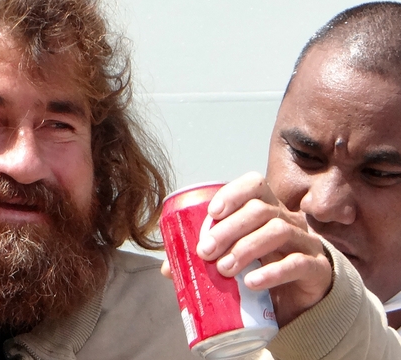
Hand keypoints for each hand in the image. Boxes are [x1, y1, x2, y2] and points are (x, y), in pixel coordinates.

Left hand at [195, 172, 332, 325]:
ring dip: (246, 248)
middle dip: (228, 229)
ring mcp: (306, 242)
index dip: (233, 193)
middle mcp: (288, 219)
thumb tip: (168, 268)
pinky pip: (298, 263)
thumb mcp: (233, 258)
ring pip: (278, 232)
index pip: (255, 184)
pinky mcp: (317, 268)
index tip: (212, 212)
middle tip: (205, 251)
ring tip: (224, 269)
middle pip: (261, 210)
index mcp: (267, 209)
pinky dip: (272, 272)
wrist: (300, 300)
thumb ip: (205, 258)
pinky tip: (252, 282)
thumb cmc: (260, 270)